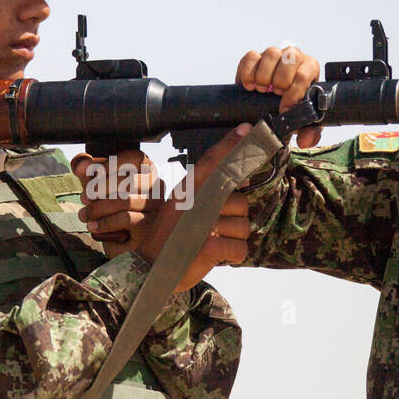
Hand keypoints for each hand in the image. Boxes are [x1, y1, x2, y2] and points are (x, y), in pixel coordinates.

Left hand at [71, 149, 163, 256]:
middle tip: (84, 198)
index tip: (88, 172)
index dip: (111, 163)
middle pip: (130, 179)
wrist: (119, 244)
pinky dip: (105, 222)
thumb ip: (88, 173)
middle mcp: (157, 186)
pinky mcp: (151, 226)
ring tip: (84, 215)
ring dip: (98, 208)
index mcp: (146, 171)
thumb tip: (80, 164)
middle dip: (100, 188)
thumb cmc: (110, 211)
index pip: (135, 157)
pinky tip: (94, 226)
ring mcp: (156, 206)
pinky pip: (126, 218)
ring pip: (125, 200)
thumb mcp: (96, 188)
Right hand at [136, 124, 251, 291]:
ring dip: (233, 239)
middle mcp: (196, 201)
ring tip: (212, 243)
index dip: (230, 145)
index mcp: (189, 189)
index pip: (213, 161)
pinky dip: (233, 255)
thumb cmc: (170, 239)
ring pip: (243, 227)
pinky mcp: (209, 246)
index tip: (248, 129)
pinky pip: (240, 248)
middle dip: (235, 219)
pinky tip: (217, 256)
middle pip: (241, 202)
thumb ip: (207, 195)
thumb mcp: (183, 209)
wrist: (150, 270)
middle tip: (215, 230)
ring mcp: (202, 224)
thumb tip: (241, 180)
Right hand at [236, 46, 322, 148]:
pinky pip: (251, 56)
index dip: (293, 93)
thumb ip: (309, 133)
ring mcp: (275, 55)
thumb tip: (305, 140)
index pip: (305, 74)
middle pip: (290, 57)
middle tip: (272, 95)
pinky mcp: (256, 57)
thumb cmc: (292, 110)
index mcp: (310, 70)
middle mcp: (294, 58)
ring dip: (264, 75)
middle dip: (280, 80)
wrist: (273, 104)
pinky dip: (247, 71)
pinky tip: (248, 86)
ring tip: (260, 90)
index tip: (283, 109)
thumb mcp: (303, 124)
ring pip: (271, 53)